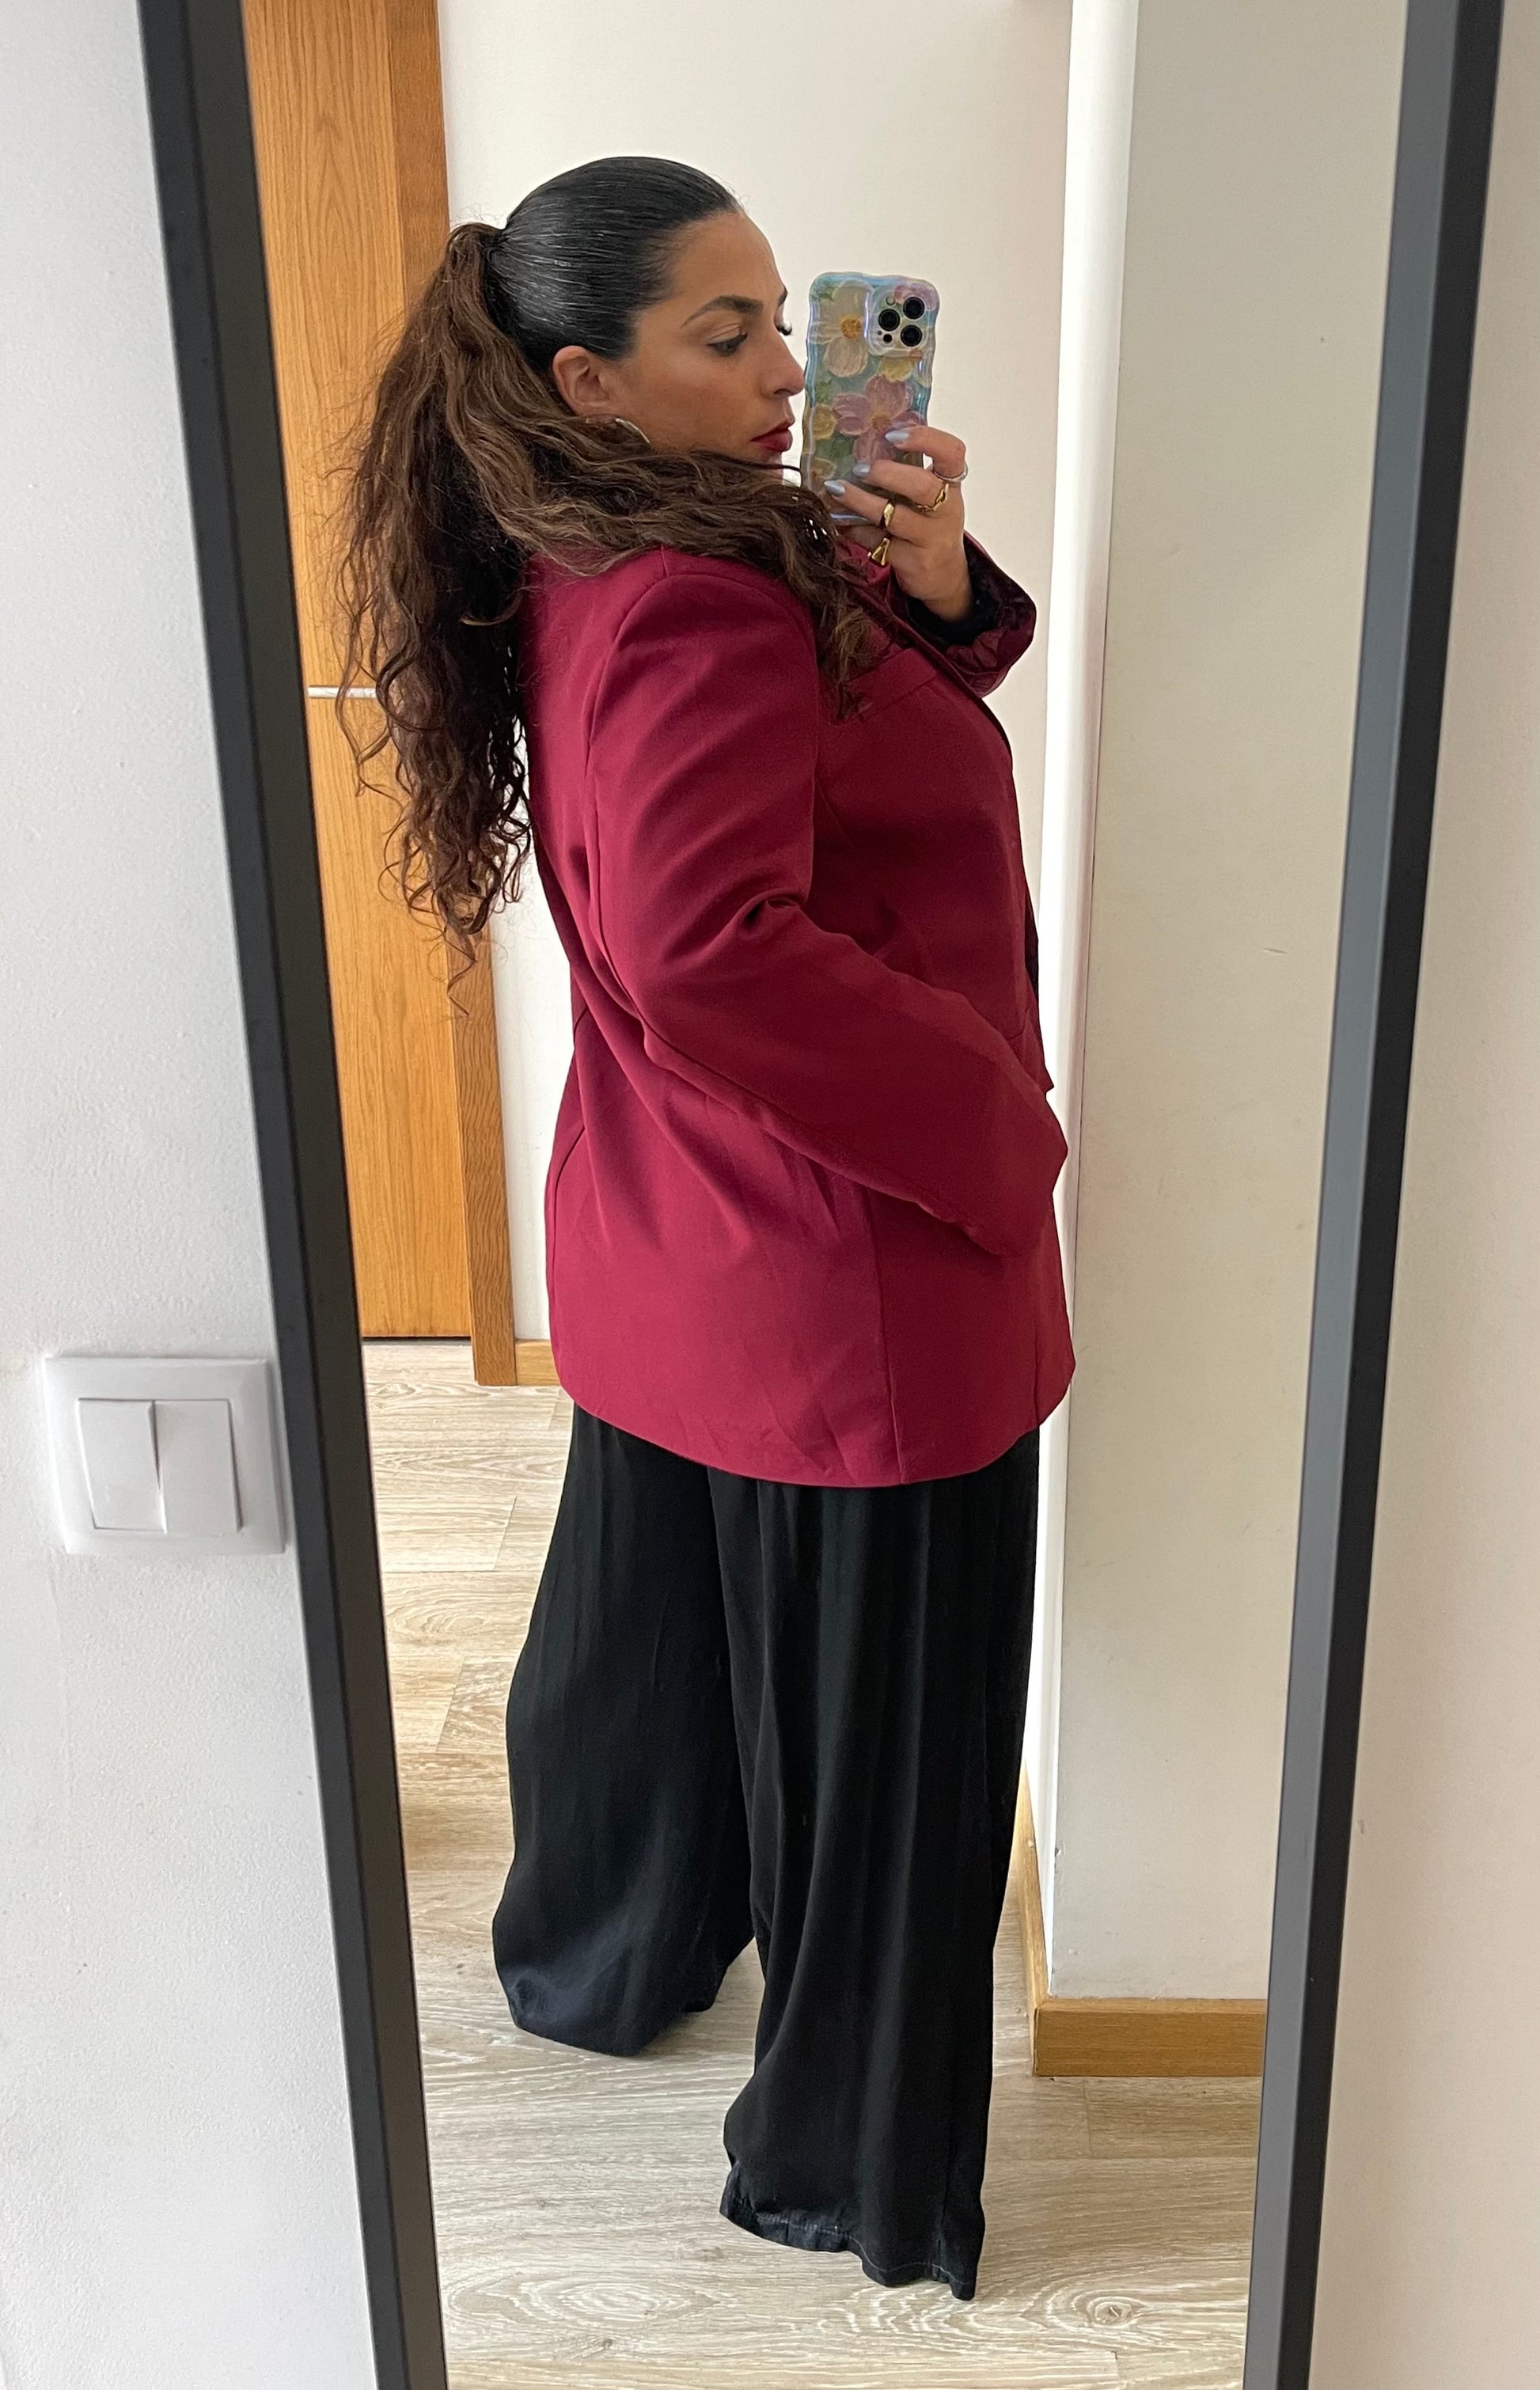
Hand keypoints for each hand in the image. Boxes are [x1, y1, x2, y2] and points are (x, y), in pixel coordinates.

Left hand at [825, 423, 970, 618]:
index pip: (952, 453)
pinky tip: (838, 519)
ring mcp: (930, 539)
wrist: (943, 578)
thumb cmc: (929, 524)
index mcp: (951, 485)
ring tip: (836, 488)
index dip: (925, 439)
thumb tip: (865, 438)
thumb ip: (910, 470)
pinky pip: (877, 543)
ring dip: (860, 501)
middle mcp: (946, 511)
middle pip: (923, 487)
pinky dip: (854, 529)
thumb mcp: (931, 496)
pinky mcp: (911, 562)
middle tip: (860, 468)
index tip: (892, 435)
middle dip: (888, 474)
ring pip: (894, 517)